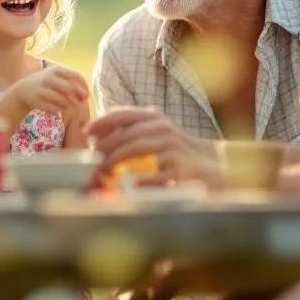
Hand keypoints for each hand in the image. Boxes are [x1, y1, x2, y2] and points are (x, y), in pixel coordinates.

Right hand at [10, 65, 89, 115]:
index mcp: (56, 69)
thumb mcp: (58, 77)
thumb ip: (73, 83)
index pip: (76, 75)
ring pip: (64, 101)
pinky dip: (59, 110)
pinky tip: (57, 109)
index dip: (84, 86)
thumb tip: (87, 95)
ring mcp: (42, 90)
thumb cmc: (47, 83)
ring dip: (69, 105)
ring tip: (65, 105)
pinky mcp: (37, 102)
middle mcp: (48, 78)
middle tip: (78, 103)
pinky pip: (55, 109)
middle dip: (78, 98)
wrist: (23, 90)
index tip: (87, 95)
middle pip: (70, 89)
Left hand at [85, 107, 222, 187]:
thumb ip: (131, 132)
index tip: (87, 132)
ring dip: (115, 160)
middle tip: (92, 160)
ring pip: (137, 148)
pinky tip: (127, 185)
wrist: (212, 164)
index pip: (124, 114)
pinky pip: (154, 173)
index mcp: (155, 119)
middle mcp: (163, 129)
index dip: (103, 121)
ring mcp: (173, 148)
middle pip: (127, 133)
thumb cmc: (175, 151)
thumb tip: (96, 140)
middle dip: (105, 146)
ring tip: (103, 171)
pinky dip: (138, 178)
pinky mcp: (180, 168)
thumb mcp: (155, 134)